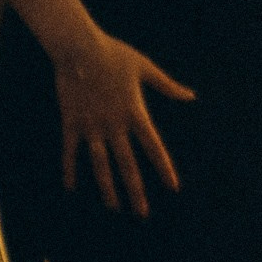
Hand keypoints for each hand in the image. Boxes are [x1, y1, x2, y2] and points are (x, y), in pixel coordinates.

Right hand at [50, 31, 193, 216]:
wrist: (79, 48)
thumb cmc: (115, 55)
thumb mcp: (146, 69)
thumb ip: (168, 86)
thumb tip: (191, 96)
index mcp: (136, 112)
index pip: (154, 147)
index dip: (164, 168)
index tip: (173, 187)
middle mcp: (114, 125)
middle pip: (127, 164)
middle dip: (136, 190)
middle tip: (142, 213)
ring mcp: (91, 126)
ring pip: (100, 164)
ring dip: (107, 187)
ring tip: (114, 207)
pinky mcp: (71, 123)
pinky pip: (70, 152)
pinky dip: (69, 170)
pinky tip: (70, 188)